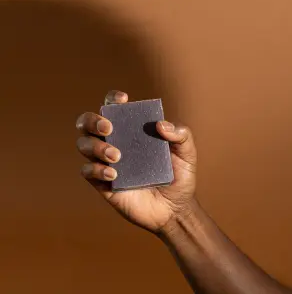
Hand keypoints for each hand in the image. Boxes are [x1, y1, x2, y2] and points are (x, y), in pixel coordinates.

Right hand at [76, 91, 196, 233]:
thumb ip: (181, 135)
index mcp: (133, 132)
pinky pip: (87, 171)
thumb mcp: (187, 154)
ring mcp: (107, 163)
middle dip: (93, 121)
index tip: (123, 100)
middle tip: (109, 128)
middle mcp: (116, 143)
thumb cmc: (179, 178)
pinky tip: (115, 174)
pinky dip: (96, 169)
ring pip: (84, 144)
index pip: (114, 109)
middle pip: (89, 123)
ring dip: (96, 146)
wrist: (174, 209)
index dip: (113, 99)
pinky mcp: (103, 183)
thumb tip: (161, 124)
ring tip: (117, 156)